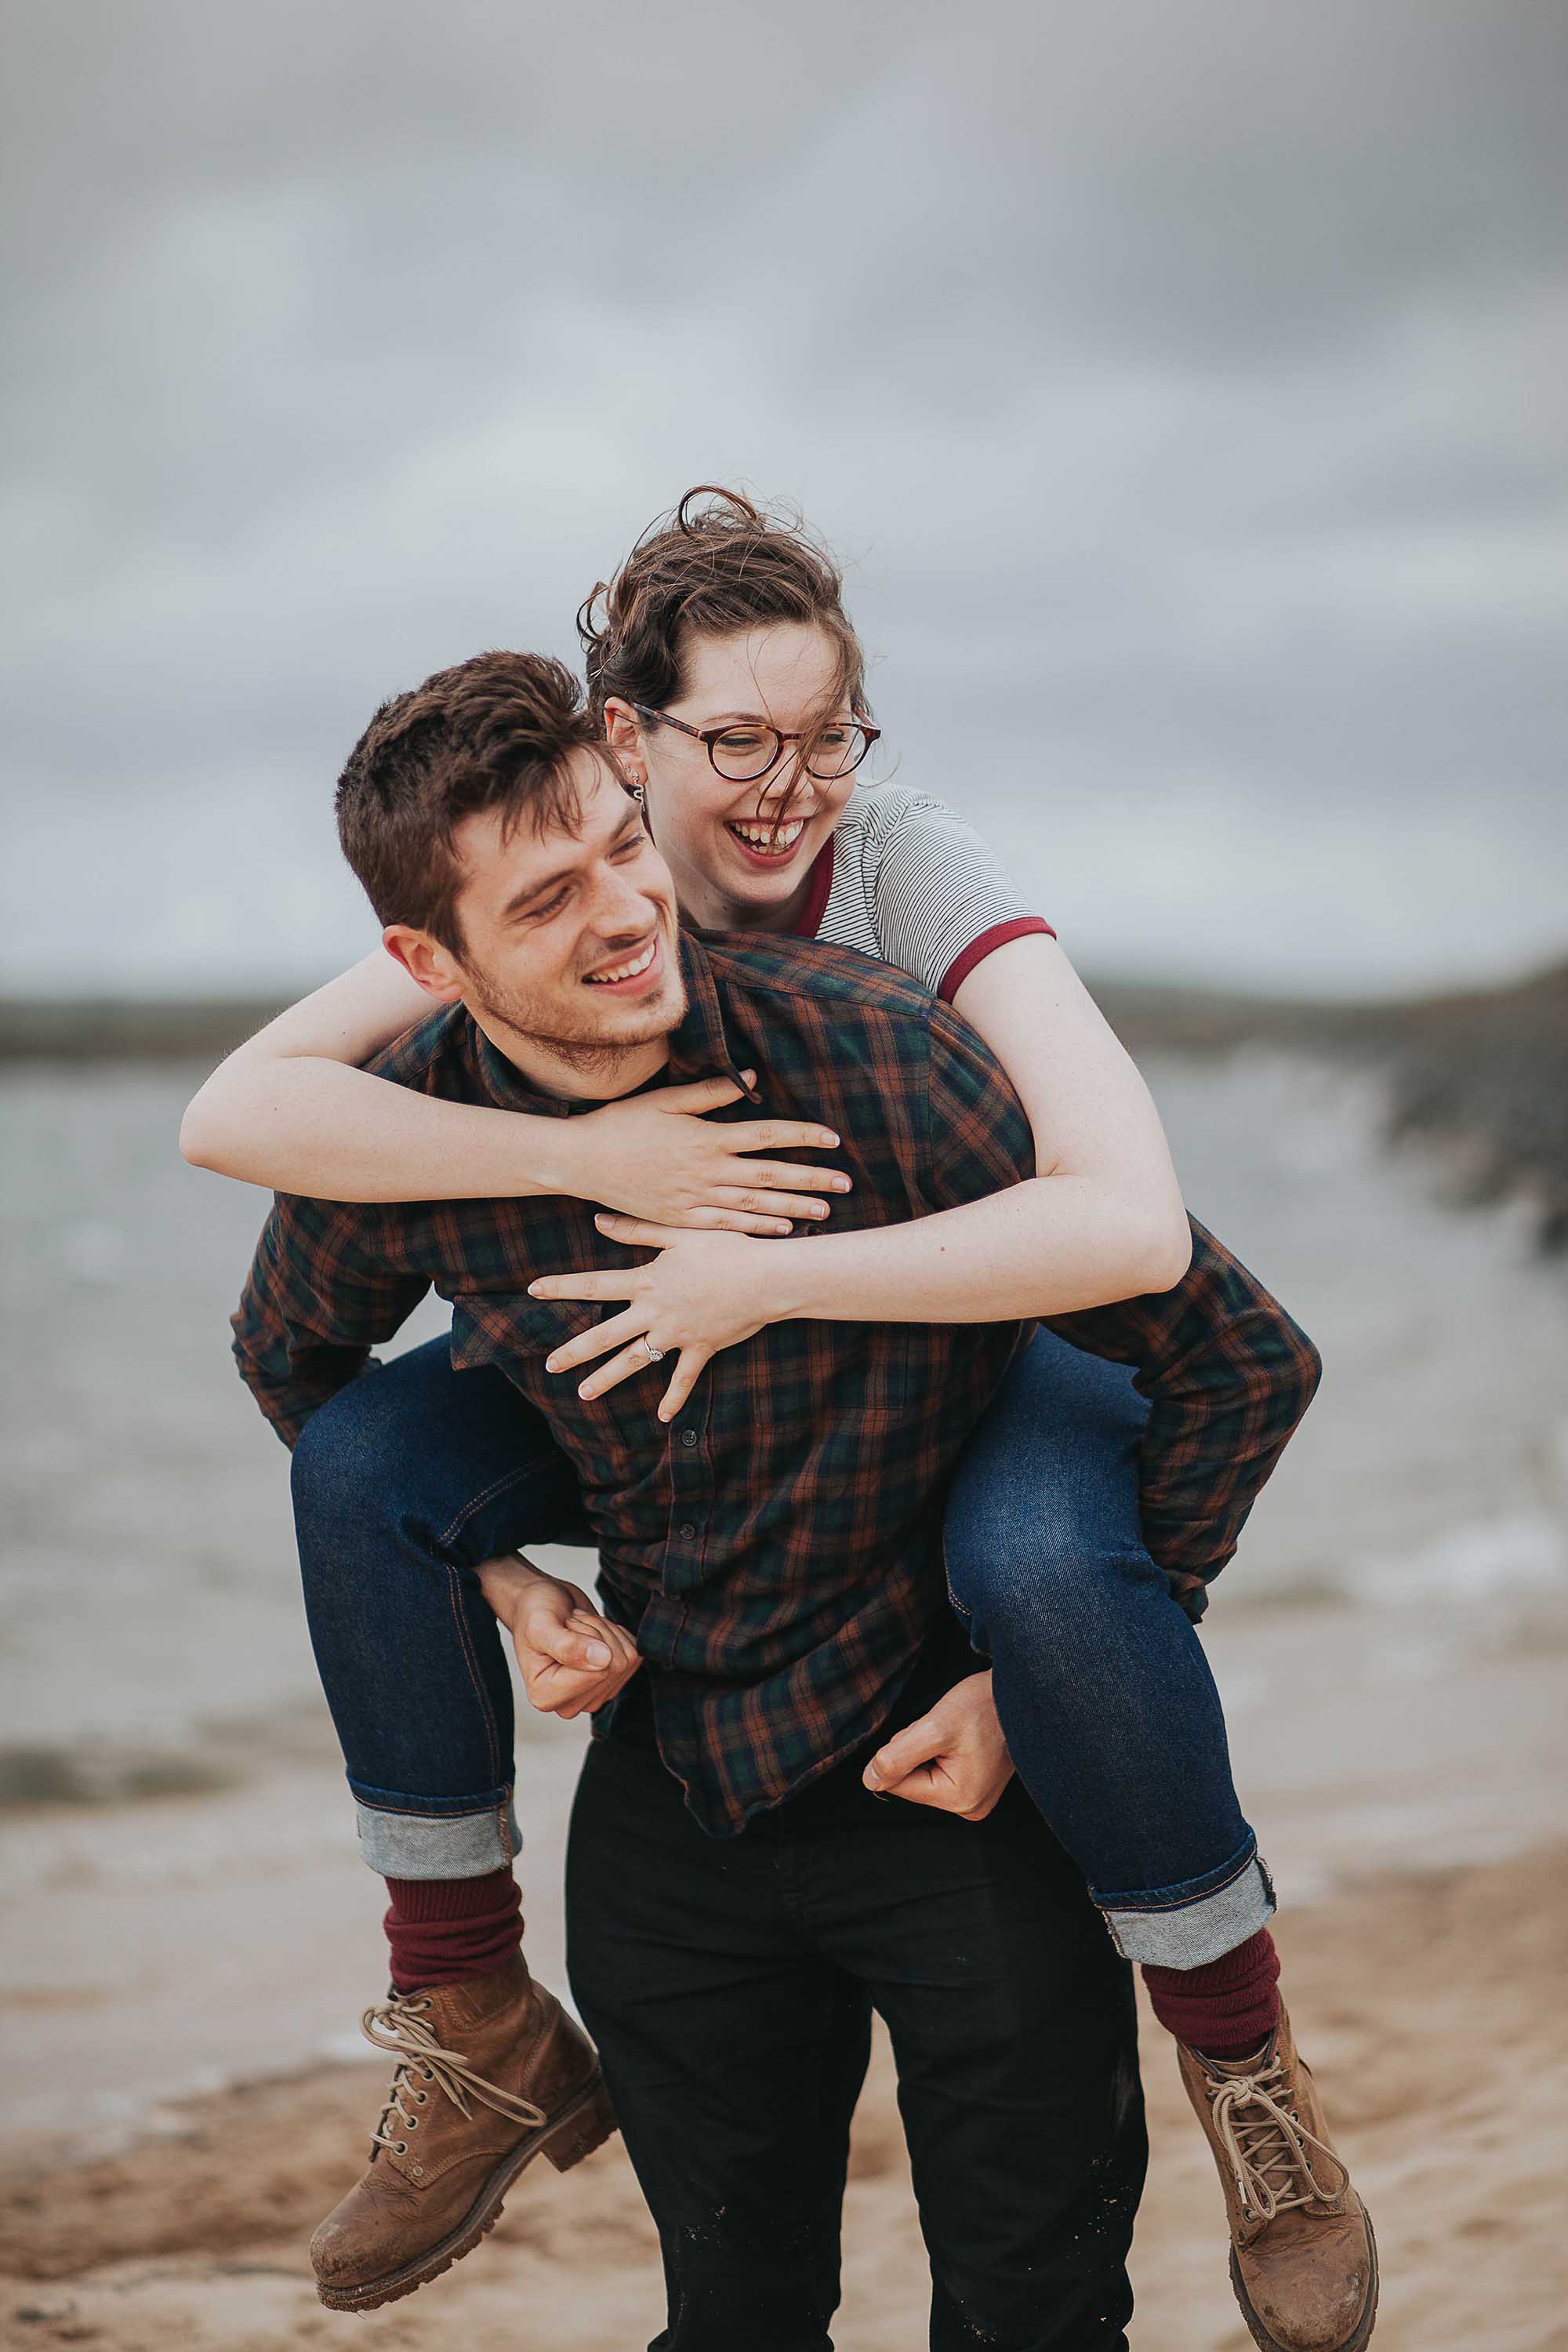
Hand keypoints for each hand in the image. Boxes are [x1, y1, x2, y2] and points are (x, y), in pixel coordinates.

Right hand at [476, 1556, 642, 1720]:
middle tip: (572, 1624)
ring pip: (626, 1659)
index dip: (588, 1637)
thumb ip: (567, 1646)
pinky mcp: (611, 1683)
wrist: (541, 1605)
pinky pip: (634, 1655)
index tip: (566, 1626)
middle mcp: (571, 1703)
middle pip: (614, 1667)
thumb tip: (603, 1661)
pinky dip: (615, 1634)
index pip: (597, 1672)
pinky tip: (591, 1633)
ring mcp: (594, 1695)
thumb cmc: (534, 1614)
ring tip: (579, 1627)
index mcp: (546, 1696)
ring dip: (605, 1631)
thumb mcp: (541, 1625)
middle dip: (597, 1632)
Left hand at [528, 1223, 802, 1420]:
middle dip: (576, 1351)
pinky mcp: (701, 1348)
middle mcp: (655, 1312)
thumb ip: (637, 1230)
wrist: (766, 1278)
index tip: (533, 1290)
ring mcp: (677, 1334)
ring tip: (584, 1394)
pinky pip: (684, 1378)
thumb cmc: (727, 1248)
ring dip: (609, 1379)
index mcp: (647, 1281)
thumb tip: (598, 1221)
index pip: (595, 1284)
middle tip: (550, 1366)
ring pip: (635, 1361)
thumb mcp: (680, 1233)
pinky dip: (673, 1397)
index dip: (563, 1287)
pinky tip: (662, 1417)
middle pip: (606, 1334)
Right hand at [566, 1072, 850, 1236]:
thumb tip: (753, 1079)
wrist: (581, 1161)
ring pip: (754, 1204)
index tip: (833, 1139)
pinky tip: (782, 1229)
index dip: (802, 1137)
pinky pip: (727, 1225)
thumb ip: (711, 1092)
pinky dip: (756, 1227)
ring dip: (792, 1208)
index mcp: (706, 1137)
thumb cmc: (622, 1124)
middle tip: (845, 1184)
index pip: (766, 1135)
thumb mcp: (665, 1101)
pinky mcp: (681, 1219)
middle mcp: (706, 1170)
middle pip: (770, 1174)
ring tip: (825, 1211)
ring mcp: (694, 1198)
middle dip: (811, 1179)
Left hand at [861, 1672, 1014, 1819]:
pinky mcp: (976, 1784)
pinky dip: (941, 1749)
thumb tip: (870, 1781)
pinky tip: (960, 1738)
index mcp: (959, 1800)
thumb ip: (897, 1757)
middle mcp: (969, 1807)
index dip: (902, 1751)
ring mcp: (974, 1797)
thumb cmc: (984, 1707)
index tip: (928, 1733)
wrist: (1020, 1694)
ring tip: (956, 1731)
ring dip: (929, 1747)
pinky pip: (940, 1769)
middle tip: (946, 1729)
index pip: (900, 1784)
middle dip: (917, 1749)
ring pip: (924, 1772)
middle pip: (912, 1780)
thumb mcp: (934, 1728)